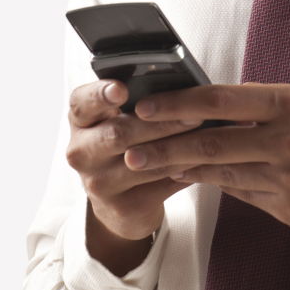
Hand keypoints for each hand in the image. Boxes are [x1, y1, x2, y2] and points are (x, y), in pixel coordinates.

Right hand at [66, 79, 197, 241]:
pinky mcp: (122, 207)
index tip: (121, 89)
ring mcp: (98, 183)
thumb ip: (138, 98)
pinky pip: (160, 185)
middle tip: (194, 113)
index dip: (100, 94)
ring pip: (143, 161)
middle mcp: (81, 151)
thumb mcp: (120, 117)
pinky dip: (186, 169)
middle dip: (160, 122)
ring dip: (179, 146)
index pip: (82, 102)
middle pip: (118, 133)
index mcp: (80, 119)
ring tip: (208, 133)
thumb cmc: (126, 142)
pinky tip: (205, 159)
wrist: (119, 201)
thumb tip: (179, 82)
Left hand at [127, 83, 289, 237]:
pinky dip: (222, 186)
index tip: (147, 107)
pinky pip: (246, 196)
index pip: (221, 100)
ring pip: (223, 174)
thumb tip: (213, 109)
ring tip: (157, 165)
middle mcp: (288, 141)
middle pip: (212, 142)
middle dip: (165, 146)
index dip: (178, 104)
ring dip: (186, 169)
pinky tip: (203, 179)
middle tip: (132, 149)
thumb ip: (265, 107)